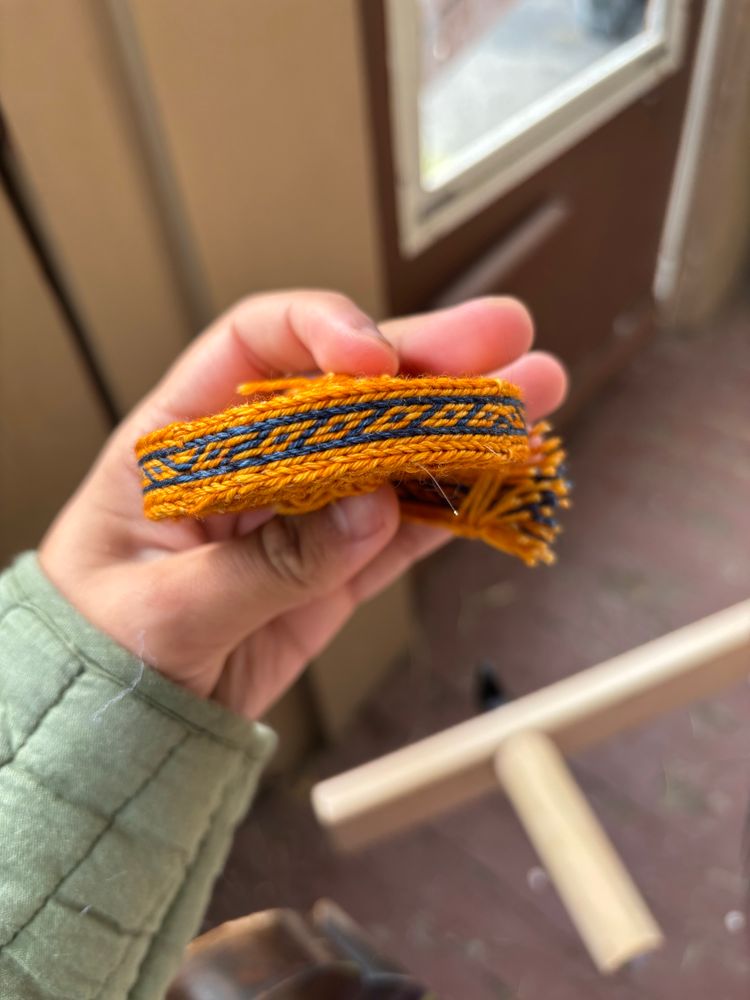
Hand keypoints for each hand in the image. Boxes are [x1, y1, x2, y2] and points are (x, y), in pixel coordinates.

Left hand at [39, 291, 565, 718]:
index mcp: (185, 440)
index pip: (258, 347)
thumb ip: (266, 563)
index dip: (322, 331)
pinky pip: (401, 530)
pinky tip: (502, 477)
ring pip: (392, 454)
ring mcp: (302, 513)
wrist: (115, 731)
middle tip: (503, 336)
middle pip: (349, 387)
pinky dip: (453, 507)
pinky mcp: (334, 568)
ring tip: (532, 397)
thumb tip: (369, 509)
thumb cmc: (98, 653)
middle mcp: (254, 462)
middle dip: (427, 358)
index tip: (375, 357)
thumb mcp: (162, 609)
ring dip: (463, 425)